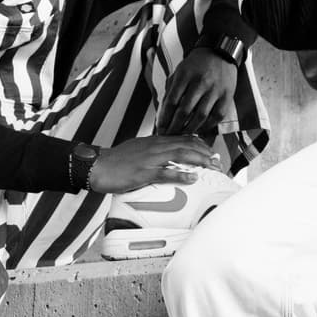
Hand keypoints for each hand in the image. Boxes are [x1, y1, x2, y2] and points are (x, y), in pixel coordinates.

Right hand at [88, 134, 221, 193]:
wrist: (98, 165)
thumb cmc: (117, 160)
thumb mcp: (138, 148)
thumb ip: (154, 149)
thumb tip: (167, 153)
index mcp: (155, 141)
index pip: (182, 138)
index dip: (199, 144)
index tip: (211, 151)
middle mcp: (155, 146)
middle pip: (186, 145)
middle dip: (205, 153)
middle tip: (218, 161)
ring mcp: (150, 159)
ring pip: (180, 155)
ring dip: (199, 160)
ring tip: (212, 167)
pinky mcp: (143, 172)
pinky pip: (166, 173)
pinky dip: (181, 174)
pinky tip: (192, 178)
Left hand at [156, 49, 237, 134]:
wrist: (221, 52)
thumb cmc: (197, 64)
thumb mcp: (180, 71)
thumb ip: (171, 90)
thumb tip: (162, 114)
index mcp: (185, 75)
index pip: (171, 102)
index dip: (164, 118)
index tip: (160, 128)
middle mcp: (200, 82)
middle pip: (184, 111)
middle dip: (174, 127)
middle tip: (169, 135)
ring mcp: (215, 89)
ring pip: (200, 116)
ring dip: (190, 129)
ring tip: (182, 135)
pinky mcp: (227, 96)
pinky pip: (217, 117)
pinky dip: (207, 126)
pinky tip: (199, 129)